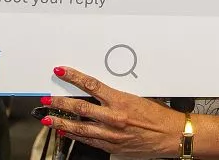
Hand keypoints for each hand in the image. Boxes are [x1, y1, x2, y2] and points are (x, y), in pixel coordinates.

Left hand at [43, 67, 184, 157]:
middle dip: (59, 103)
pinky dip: (75, 136)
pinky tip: (66, 132)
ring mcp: (111, 135)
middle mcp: (113, 118)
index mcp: (120, 101)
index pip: (90, 85)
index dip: (73, 77)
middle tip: (47, 100)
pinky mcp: (113, 147)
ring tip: (48, 119)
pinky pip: (89, 141)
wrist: (171, 135)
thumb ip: (116, 94)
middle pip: (79, 108)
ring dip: (61, 123)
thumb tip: (98, 89)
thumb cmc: (159, 115)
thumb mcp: (138, 96)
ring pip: (80, 127)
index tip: (61, 72)